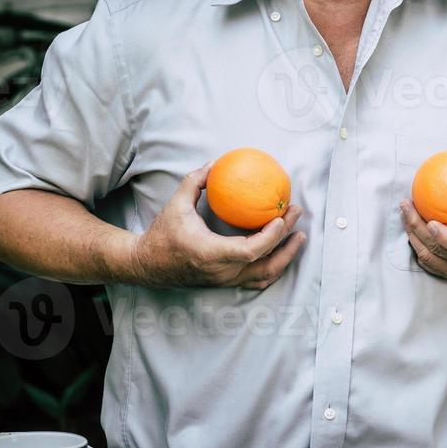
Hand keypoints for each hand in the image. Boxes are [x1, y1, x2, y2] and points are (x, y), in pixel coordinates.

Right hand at [130, 165, 305, 288]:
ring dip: (286, 257)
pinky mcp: (227, 283)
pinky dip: (274, 267)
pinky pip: (257, 280)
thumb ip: (195, 182)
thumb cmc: (162, 234)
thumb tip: (215, 163)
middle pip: (265, 262)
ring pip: (265, 276)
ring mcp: (226, 281)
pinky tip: (284, 250)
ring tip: (299, 236)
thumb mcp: (175, 205)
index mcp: (210, 254)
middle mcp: (222, 271)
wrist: (146, 265)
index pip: (250, 251)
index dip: (270, 237)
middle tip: (296, 213)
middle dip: (286, 239)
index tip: (281, 217)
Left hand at [399, 161, 446, 281]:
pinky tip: (410, 227)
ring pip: (430, 259)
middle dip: (418, 229)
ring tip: (405, 213)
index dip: (446, 239)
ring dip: (413, 236)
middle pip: (440, 253)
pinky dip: (417, 246)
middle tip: (407, 206)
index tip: (431, 222)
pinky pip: (429, 263)